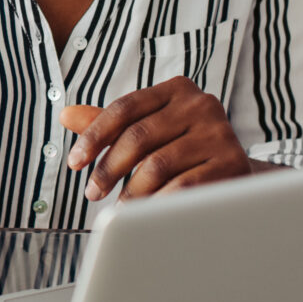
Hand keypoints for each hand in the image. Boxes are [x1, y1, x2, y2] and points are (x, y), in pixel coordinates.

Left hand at [60, 76, 251, 199]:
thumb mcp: (149, 130)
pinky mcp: (232, 164)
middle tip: (92, 192)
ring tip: (120, 205)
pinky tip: (145, 212)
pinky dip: (157, 202)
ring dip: (131, 191)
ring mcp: (219, 133)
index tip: (75, 163)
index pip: (124, 108)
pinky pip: (182, 187)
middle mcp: (201, 104)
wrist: (236, 172)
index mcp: (177, 89)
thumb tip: (66, 115)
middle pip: (139, 136)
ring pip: (157, 165)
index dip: (94, 136)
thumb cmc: (183, 148)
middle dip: (108, 168)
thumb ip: (109, 123)